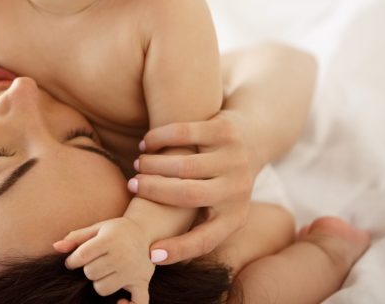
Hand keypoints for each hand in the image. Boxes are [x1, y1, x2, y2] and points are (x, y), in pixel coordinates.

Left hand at [53, 217, 153, 303]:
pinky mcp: (142, 281)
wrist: (143, 230)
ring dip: (99, 283)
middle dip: (88, 269)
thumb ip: (75, 238)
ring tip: (104, 273)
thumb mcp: (96, 228)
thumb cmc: (114, 231)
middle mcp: (123, 255)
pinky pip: (137, 302)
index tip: (72, 262)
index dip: (72, 261)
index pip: (81, 256)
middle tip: (94, 263)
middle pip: (90, 273)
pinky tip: (119, 301)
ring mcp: (133, 270)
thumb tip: (56, 247)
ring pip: (103, 289)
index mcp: (110, 239)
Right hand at [135, 109, 256, 263]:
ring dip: (153, 164)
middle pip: (188, 195)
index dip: (179, 249)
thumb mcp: (217, 205)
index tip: (150, 253)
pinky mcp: (225, 131)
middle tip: (132, 185)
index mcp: (235, 217)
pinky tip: (146, 143)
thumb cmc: (220, 180)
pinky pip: (183, 133)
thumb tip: (152, 250)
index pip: (207, 240)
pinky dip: (158, 138)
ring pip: (184, 164)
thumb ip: (193, 221)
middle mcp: (238, 189)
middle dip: (153, 190)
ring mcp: (234, 159)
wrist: (253, 139)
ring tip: (138, 163)